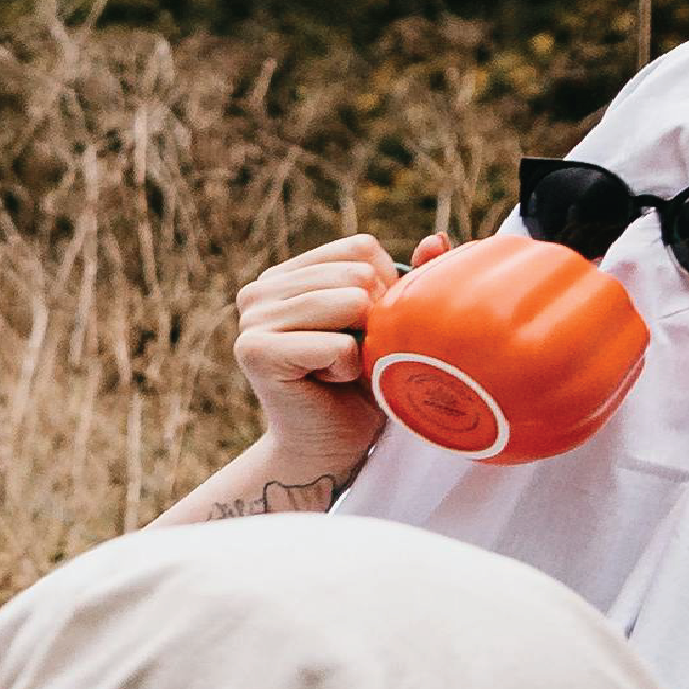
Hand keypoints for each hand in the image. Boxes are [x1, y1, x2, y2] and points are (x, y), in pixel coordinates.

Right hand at [228, 236, 404, 476]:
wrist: (327, 450)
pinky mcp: (255, 350)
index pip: (361, 248)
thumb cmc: (361, 389)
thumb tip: (436, 239)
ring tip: (340, 368)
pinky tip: (328, 383)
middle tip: (354, 356)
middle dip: (375, 320)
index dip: (384, 290)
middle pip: (358, 274)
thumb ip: (413, 279)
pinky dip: (348, 369)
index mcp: (288, 273)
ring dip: (363, 346)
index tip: (367, 331)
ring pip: (350, 304)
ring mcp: (252, 317)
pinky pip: (337, 345)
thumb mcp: (391, 326)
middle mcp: (262, 288)